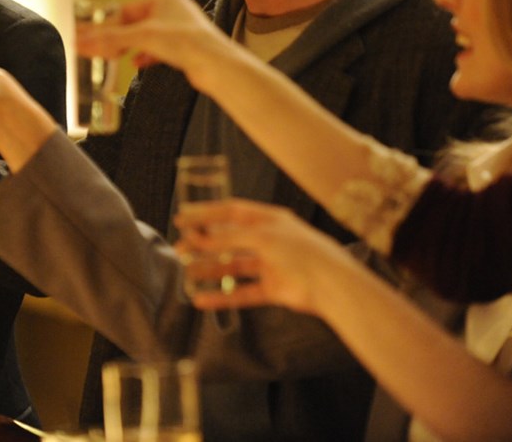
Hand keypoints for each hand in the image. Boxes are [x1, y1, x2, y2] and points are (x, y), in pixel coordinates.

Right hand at [75, 0, 232, 76]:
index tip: (90, 31)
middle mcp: (172, 10)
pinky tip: (135, 63)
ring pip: (145, 37)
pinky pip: (157, 50)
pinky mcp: (183, 48)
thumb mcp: (142, 36)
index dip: (106, 22)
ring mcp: (179, 29)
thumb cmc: (187, 42)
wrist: (215, 65)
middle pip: (134, 23)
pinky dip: (144, 56)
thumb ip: (111, 38)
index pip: (126, 9)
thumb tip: (82, 40)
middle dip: (116, 36)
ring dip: (128, 47)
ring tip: (111, 55)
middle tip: (96, 45)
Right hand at [173, 198, 339, 315]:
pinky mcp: (273, 289)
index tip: (182, 217)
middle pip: (229, 240)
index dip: (206, 213)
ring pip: (233, 267)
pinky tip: (203, 300)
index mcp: (269, 219)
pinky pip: (242, 292)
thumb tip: (199, 238)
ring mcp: (271, 265)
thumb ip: (229, 238)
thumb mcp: (262, 236)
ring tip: (186, 274)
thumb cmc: (302, 251)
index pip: (231, 212)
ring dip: (209, 270)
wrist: (332, 284)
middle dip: (203, 245)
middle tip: (180, 249)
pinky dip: (222, 297)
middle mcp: (269, 240)